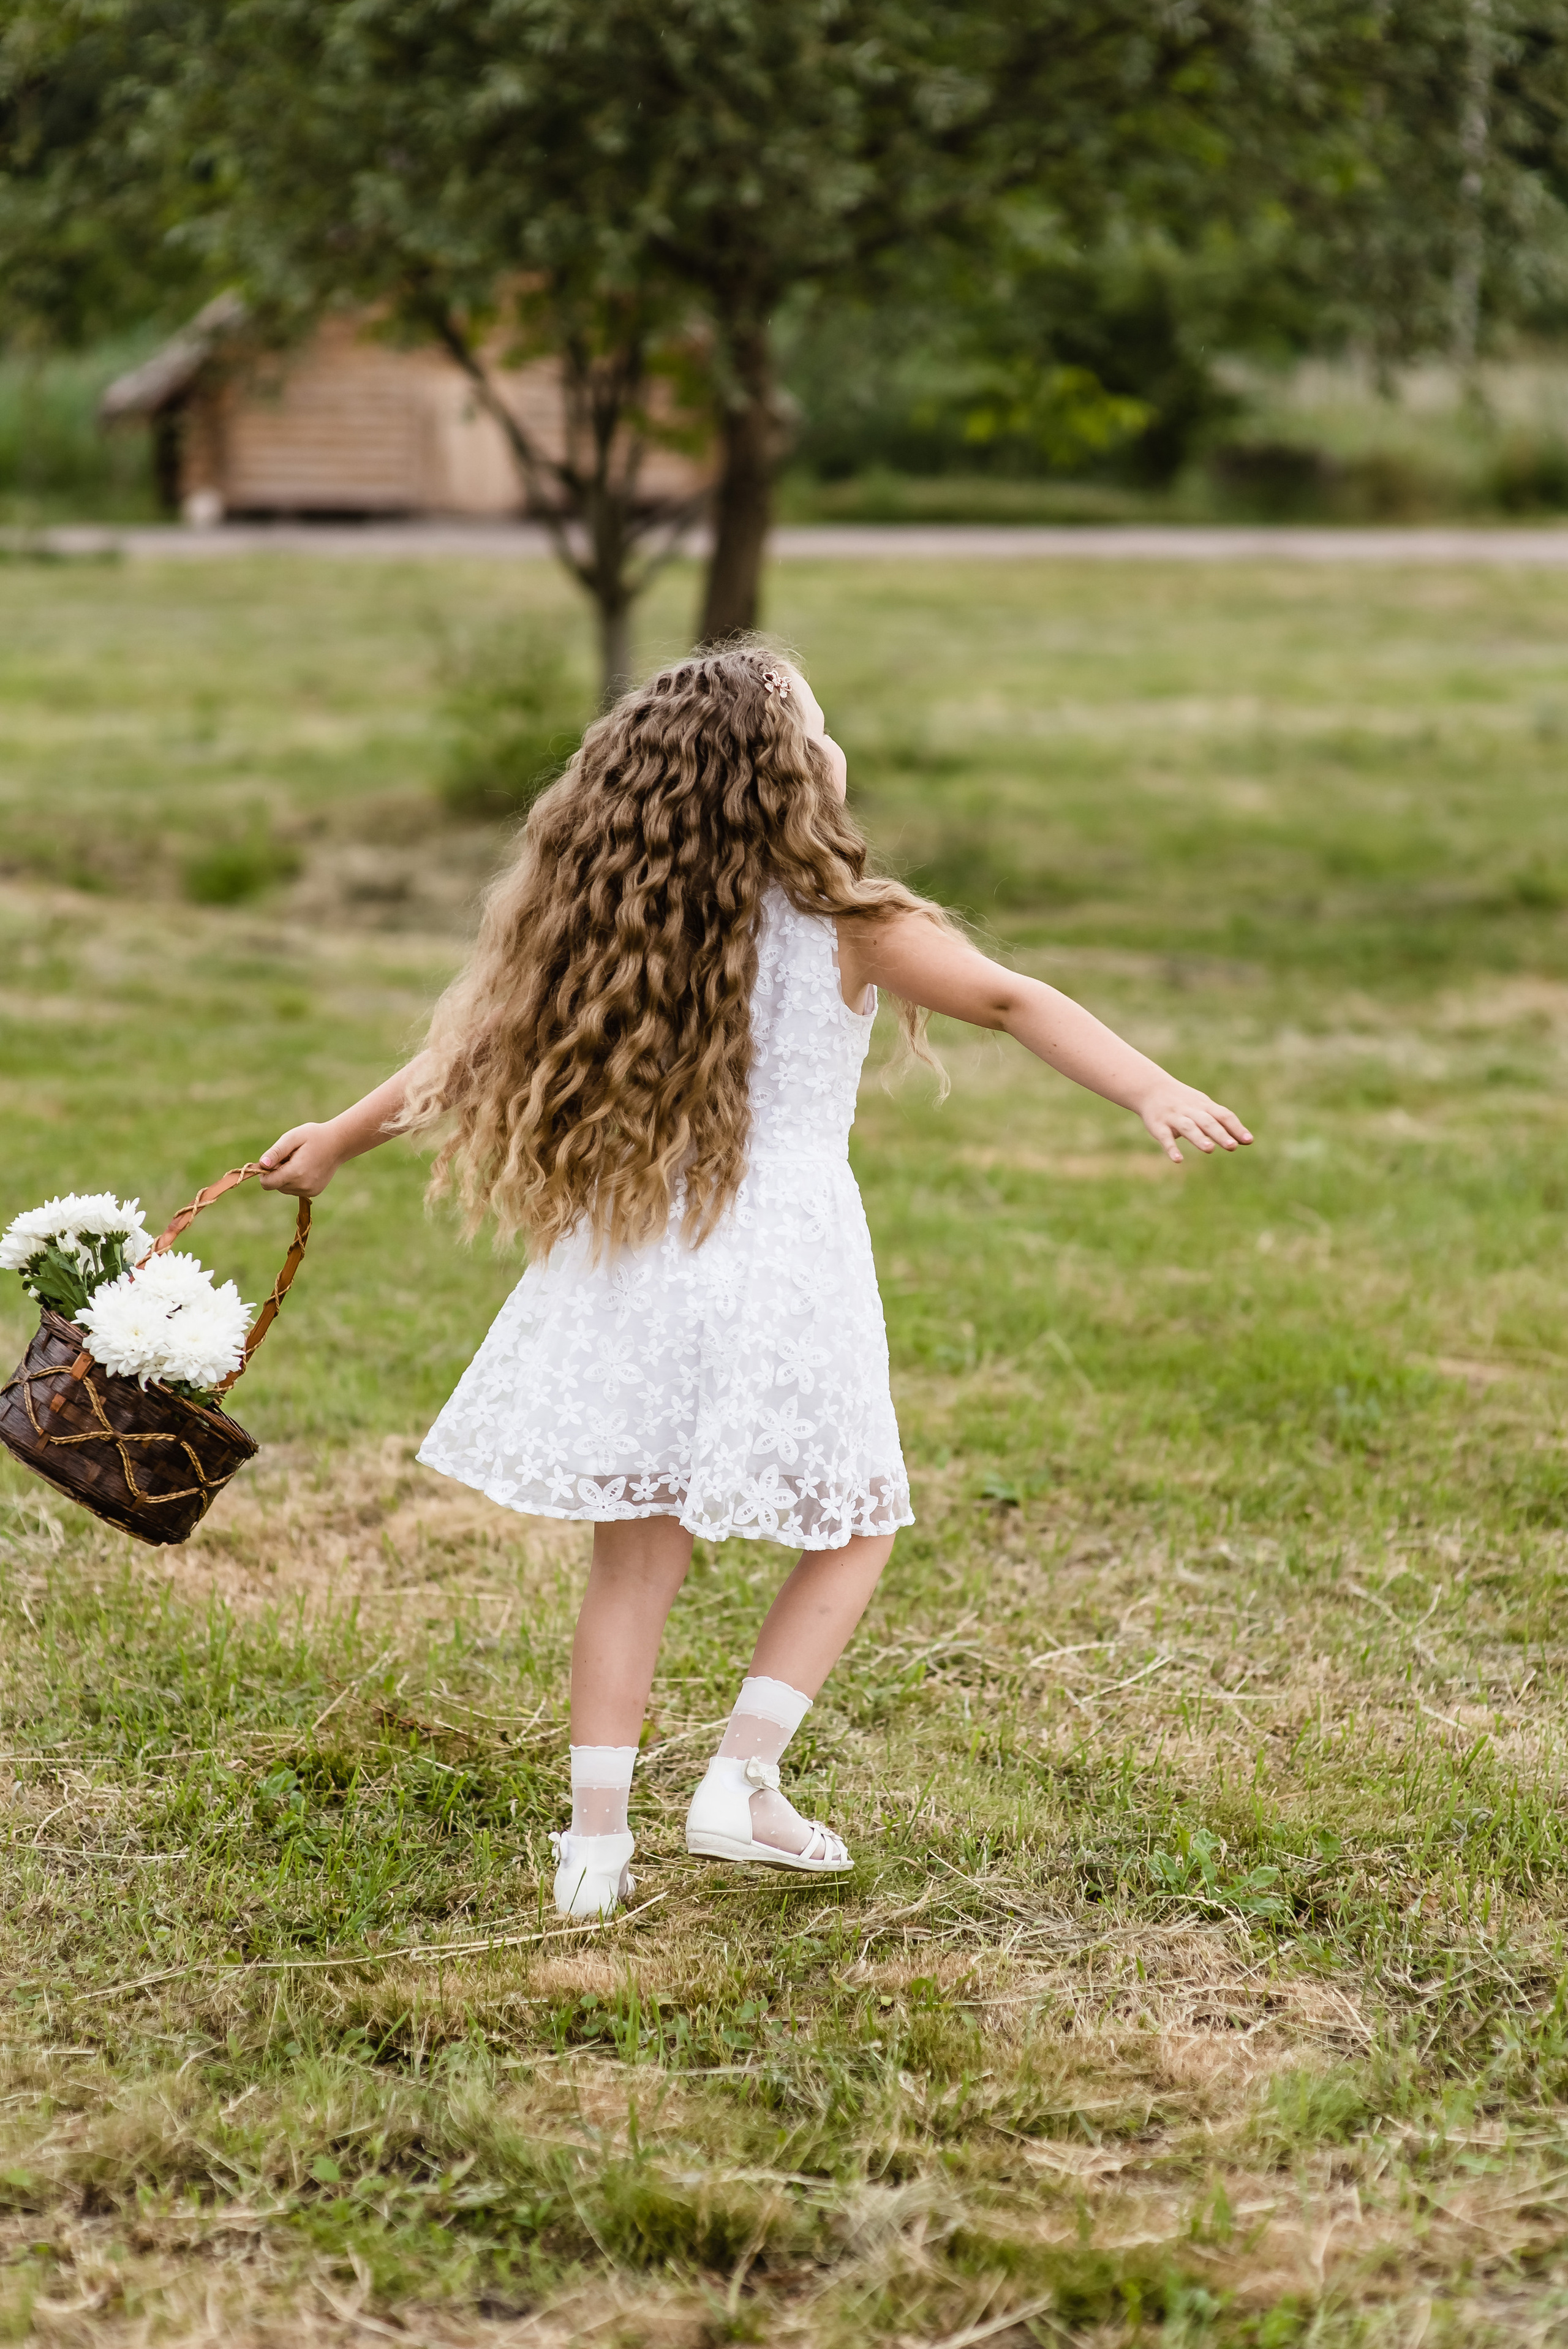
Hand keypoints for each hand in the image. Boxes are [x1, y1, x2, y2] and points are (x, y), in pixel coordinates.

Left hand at [257, 1122, 343, 1197]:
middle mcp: (302, 1186)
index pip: (267, 1184)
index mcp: (295, 1173)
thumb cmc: (314, 1136)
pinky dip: (295, 1180)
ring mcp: (309, 1191)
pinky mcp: (314, 1192)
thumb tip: (262, 1164)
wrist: (339, 1143)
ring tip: (299, 1161)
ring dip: (286, 1176)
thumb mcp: (293, 1137)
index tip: (274, 1160)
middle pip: (275, 1185)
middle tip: (290, 1157)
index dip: (264, 1172)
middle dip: (277, 1172)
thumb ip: (276, 1151)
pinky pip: (294, 1189)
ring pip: (284, 1188)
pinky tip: (306, 1167)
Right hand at [1134, 1083, 1251, 1164]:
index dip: (1235, 1127)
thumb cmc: (1184, 1102)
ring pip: (1188, 1127)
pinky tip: (1178, 1160)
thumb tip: (1247, 1140)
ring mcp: (1174, 1118)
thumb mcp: (1204, 1108)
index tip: (1248, 1140)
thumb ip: (1223, 1123)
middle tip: (1232, 1146)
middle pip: (1207, 1122)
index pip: (1223, 1115)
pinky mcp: (1158, 1126)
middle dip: (1220, 1134)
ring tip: (1209, 1149)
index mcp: (1204, 1106)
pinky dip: (1171, 1149)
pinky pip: (1165, 1138)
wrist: (1151, 1088)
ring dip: (1199, 1138)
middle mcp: (1191, 1111)